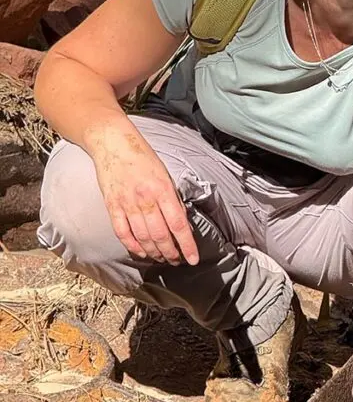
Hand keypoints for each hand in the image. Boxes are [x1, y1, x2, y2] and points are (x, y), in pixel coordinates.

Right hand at [86, 117, 198, 265]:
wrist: (112, 141)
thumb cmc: (142, 157)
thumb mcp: (165, 175)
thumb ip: (173, 200)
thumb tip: (182, 226)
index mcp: (162, 189)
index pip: (178, 225)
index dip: (187, 245)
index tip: (193, 259)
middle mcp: (145, 199)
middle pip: (160, 236)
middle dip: (171, 253)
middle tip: (176, 260)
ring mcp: (127, 203)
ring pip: (143, 238)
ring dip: (155, 252)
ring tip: (162, 258)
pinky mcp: (112, 205)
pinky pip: (123, 233)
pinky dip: (133, 246)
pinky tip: (141, 252)